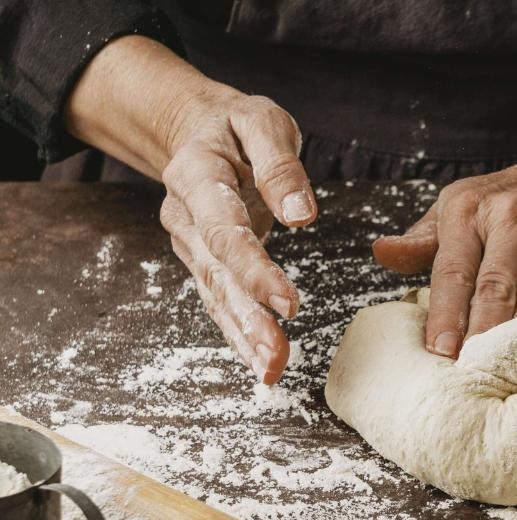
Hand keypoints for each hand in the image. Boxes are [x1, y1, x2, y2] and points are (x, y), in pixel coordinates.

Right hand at [64, 36, 316, 383]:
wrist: (193, 130)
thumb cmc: (233, 125)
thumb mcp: (260, 122)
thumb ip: (279, 166)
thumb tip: (301, 216)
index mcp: (197, 176)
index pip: (226, 232)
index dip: (255, 271)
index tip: (289, 304)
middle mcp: (186, 217)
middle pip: (219, 275)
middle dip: (249, 320)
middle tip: (278, 357)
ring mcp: (191, 243)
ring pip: (217, 296)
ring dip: (244, 337)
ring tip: (272, 372)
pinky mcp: (204, 260)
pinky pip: (219, 299)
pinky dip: (238, 333)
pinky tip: (259, 361)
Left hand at [373, 127, 516, 357]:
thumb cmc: (506, 199)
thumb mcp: (457, 208)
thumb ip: (421, 241)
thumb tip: (382, 253)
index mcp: (468, 207)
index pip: (453, 270)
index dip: (445, 314)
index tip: (440, 351)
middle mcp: (511, 212)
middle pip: (494, 285)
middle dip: (481, 332)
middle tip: (471, 372)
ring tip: (508, 371)